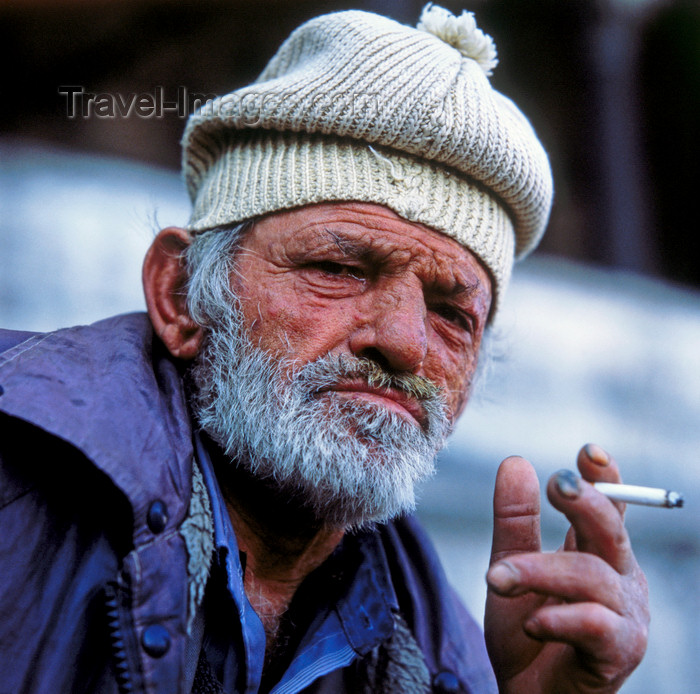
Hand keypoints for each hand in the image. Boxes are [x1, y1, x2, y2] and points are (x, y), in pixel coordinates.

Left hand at [484, 446, 648, 693]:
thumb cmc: (528, 631)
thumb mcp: (511, 566)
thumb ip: (514, 520)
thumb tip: (515, 462)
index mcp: (595, 552)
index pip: (609, 506)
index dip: (604, 477)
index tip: (587, 452)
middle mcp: (618, 578)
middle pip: (611, 530)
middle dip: (586, 502)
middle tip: (556, 485)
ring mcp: (623, 616)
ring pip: (591, 574)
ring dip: (539, 571)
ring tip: (497, 578)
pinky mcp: (618, 653)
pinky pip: (596, 624)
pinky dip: (560, 617)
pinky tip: (532, 621)